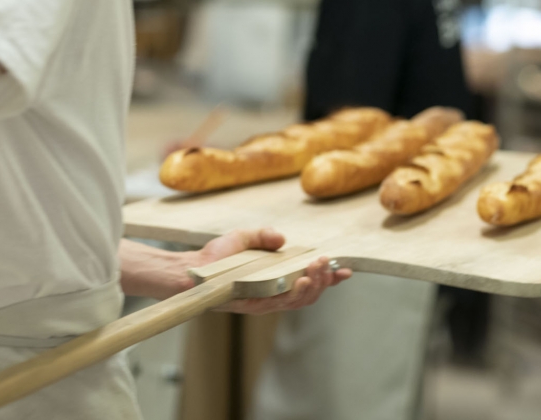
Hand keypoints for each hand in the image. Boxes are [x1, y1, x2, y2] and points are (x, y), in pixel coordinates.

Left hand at [189, 228, 351, 314]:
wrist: (193, 270)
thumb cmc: (217, 256)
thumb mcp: (244, 237)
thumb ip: (264, 235)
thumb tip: (284, 240)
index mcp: (278, 276)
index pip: (310, 279)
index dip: (330, 277)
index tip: (346, 270)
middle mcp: (276, 291)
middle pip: (311, 292)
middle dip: (324, 278)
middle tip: (325, 262)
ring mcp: (268, 300)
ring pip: (302, 300)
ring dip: (315, 285)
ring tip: (317, 270)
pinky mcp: (256, 305)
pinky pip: (283, 303)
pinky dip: (297, 292)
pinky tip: (303, 279)